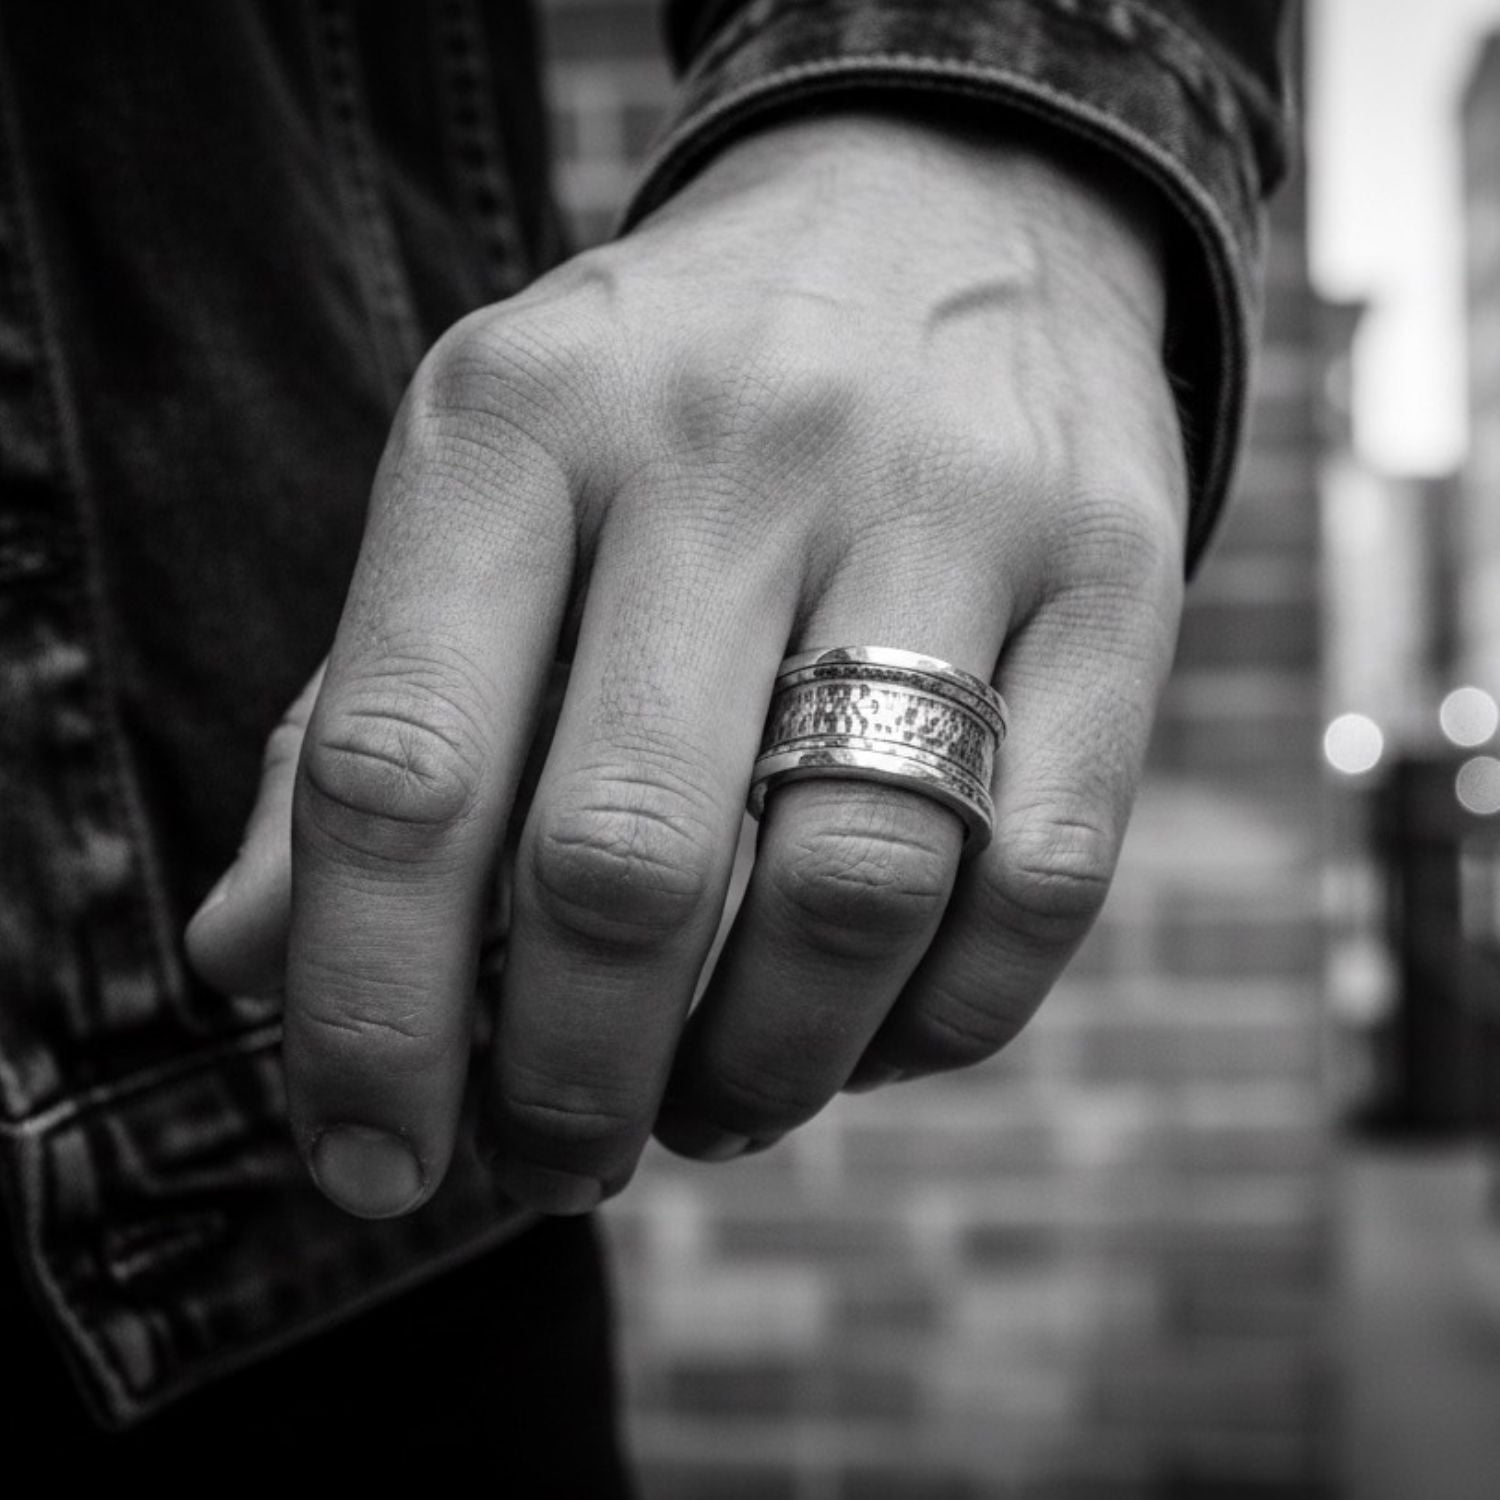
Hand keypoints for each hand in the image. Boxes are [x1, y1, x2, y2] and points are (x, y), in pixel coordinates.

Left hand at [187, 111, 1185, 1218]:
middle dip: (572, 1086)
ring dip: (760, 1075)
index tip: (373, 1159)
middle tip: (555, 1164)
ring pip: (847, 894)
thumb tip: (249, 964)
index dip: (367, 1012)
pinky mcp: (1121, 578)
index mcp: (523, 420)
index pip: (401, 765)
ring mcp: (951, 504)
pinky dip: (938, 1023)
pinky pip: (1039, 881)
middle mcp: (735, 447)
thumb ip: (356, 719)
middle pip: (627, 866)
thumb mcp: (484, 494)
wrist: (940, 210)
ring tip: (707, 1111)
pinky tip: (868, 1034)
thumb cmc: (673, 400)